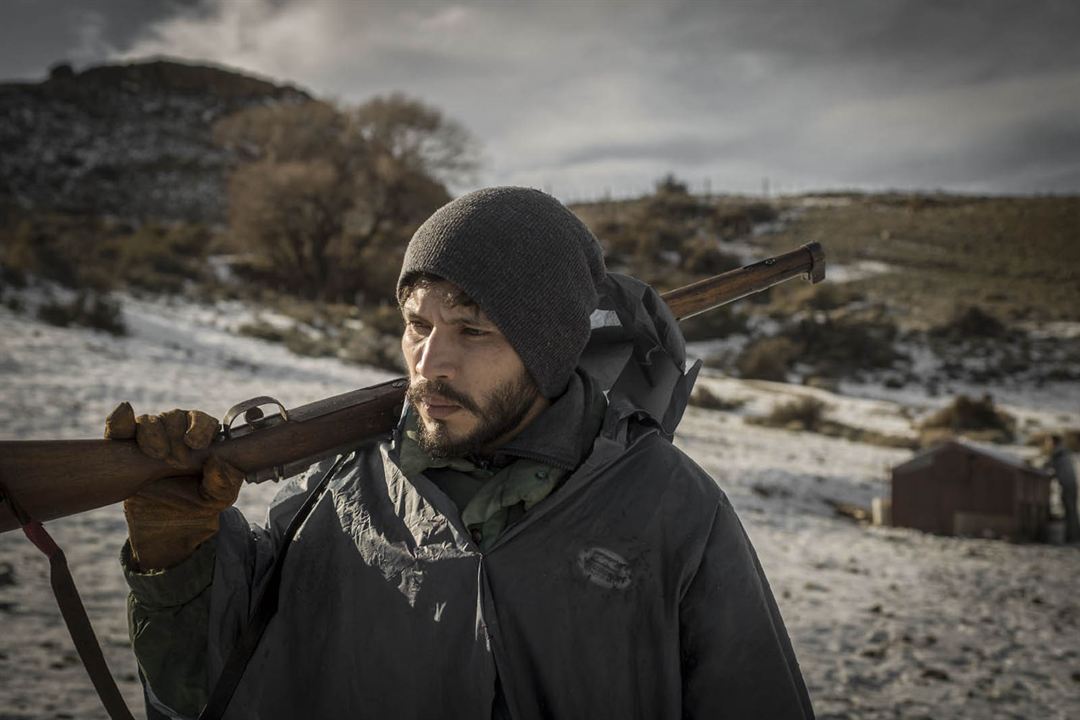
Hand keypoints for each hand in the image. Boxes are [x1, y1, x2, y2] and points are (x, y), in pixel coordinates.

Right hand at [105, 403, 243, 569]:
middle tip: (176, 462)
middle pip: (174, 417)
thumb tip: (216, 462)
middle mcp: (175, 431)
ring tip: (157, 456)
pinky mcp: (123, 446)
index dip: (200, 427)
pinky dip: (119, 422)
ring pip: (148, 421)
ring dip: (153, 435)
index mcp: (202, 437)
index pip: (202, 420)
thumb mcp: (219, 498)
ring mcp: (148, 437)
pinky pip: (118, 426)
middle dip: (176, 437)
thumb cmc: (197, 503)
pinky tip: (123, 431)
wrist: (165, 524)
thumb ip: (225, 482)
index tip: (195, 443)